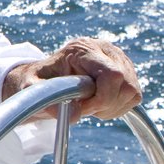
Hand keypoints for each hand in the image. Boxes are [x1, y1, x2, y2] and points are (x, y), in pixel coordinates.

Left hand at [1, 37, 141, 121]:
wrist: (42, 79)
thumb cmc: (36, 82)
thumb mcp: (31, 90)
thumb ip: (47, 101)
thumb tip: (75, 115)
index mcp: (83, 49)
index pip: (112, 75)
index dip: (101, 98)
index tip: (81, 108)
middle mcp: (105, 49)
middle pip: (126, 85)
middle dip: (105, 105)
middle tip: (83, 108)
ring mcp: (119, 59)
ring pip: (132, 93)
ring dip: (111, 107)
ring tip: (88, 105)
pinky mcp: (126, 71)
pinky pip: (133, 96)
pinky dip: (117, 107)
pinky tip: (98, 104)